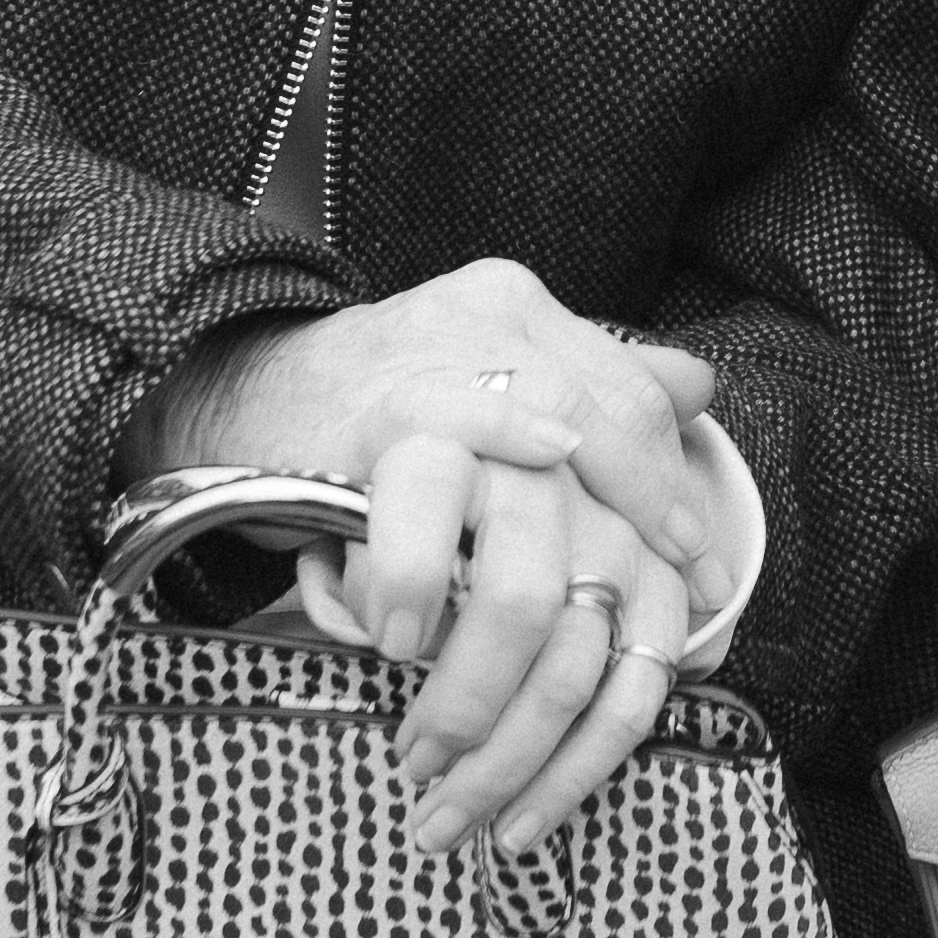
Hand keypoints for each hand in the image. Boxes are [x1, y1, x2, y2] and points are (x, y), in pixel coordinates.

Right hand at [158, 255, 725, 600]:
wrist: (234, 390)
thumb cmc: (373, 407)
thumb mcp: (486, 378)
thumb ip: (587, 380)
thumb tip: (700, 390)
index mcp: (519, 308)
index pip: (630, 391)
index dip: (672, 486)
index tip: (703, 570)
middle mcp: (482, 318)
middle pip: (601, 421)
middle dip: (645, 520)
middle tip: (657, 616)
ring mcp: (424, 365)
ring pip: (534, 456)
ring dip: (547, 572)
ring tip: (571, 628)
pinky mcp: (363, 421)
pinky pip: (422, 487)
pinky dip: (430, 560)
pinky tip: (428, 621)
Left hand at [289, 480, 702, 856]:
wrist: (506, 451)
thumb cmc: (405, 499)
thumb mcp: (351, 497)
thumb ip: (345, 560)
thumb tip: (358, 629)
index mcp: (455, 439)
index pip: (430, 486)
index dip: (408, 569)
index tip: (385, 646)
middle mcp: (546, 481)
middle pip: (519, 602)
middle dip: (462, 703)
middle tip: (411, 762)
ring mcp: (617, 538)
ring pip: (574, 669)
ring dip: (506, 764)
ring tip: (442, 821)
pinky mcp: (661, 592)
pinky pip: (632, 699)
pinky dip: (574, 775)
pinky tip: (517, 825)